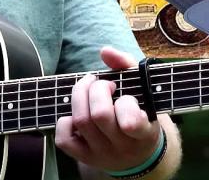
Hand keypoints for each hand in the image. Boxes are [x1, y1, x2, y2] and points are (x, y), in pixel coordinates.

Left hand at [55, 47, 161, 173]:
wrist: (138, 153)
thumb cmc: (141, 112)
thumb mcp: (143, 90)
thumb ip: (127, 65)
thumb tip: (105, 51)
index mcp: (144, 133)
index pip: (130, 122)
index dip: (125, 102)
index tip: (126, 95)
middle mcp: (122, 147)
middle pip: (99, 115)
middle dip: (97, 89)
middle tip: (103, 84)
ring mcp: (102, 154)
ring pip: (81, 121)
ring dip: (80, 96)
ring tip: (88, 89)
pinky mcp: (84, 157)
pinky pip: (64, 140)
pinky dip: (65, 121)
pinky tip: (76, 114)